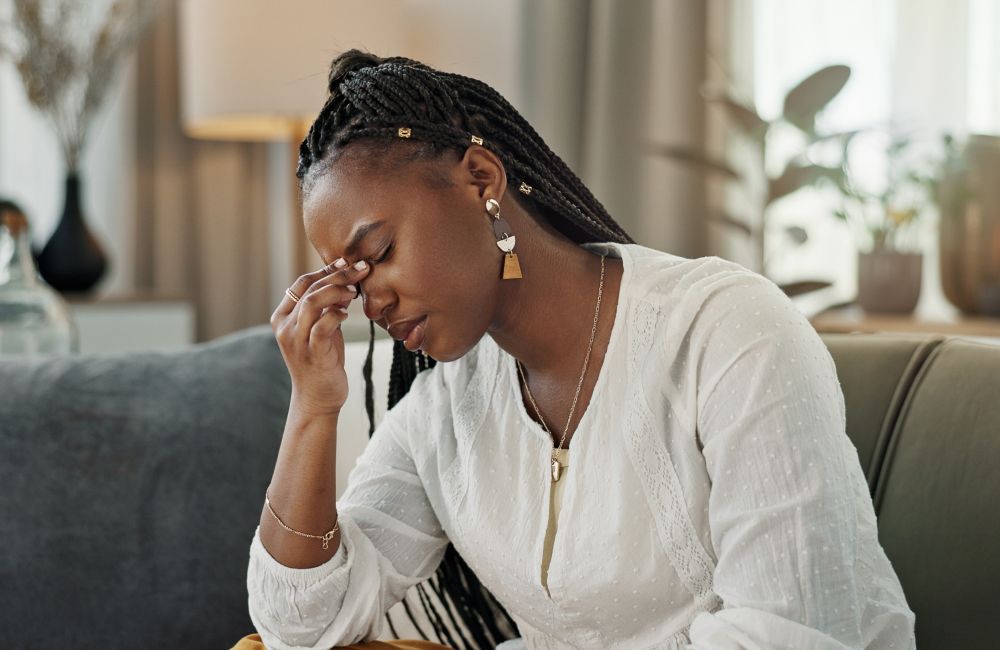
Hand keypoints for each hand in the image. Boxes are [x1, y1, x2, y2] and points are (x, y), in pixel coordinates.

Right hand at [271, 259, 370, 415]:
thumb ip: (327, 308)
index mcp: (283, 317)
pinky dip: (336, 314)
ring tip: (355, 292)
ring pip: (313, 302)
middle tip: (361, 269)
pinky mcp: (312, 353)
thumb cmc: (322, 361)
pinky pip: (323, 326)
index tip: (347, 262)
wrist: (317, 399)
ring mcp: (296, 340)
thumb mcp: (321, 329)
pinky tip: (347, 313)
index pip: (301, 283)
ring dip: (337, 291)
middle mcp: (285, 327)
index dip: (325, 270)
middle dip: (338, 275)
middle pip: (310, 288)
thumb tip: (345, 284)